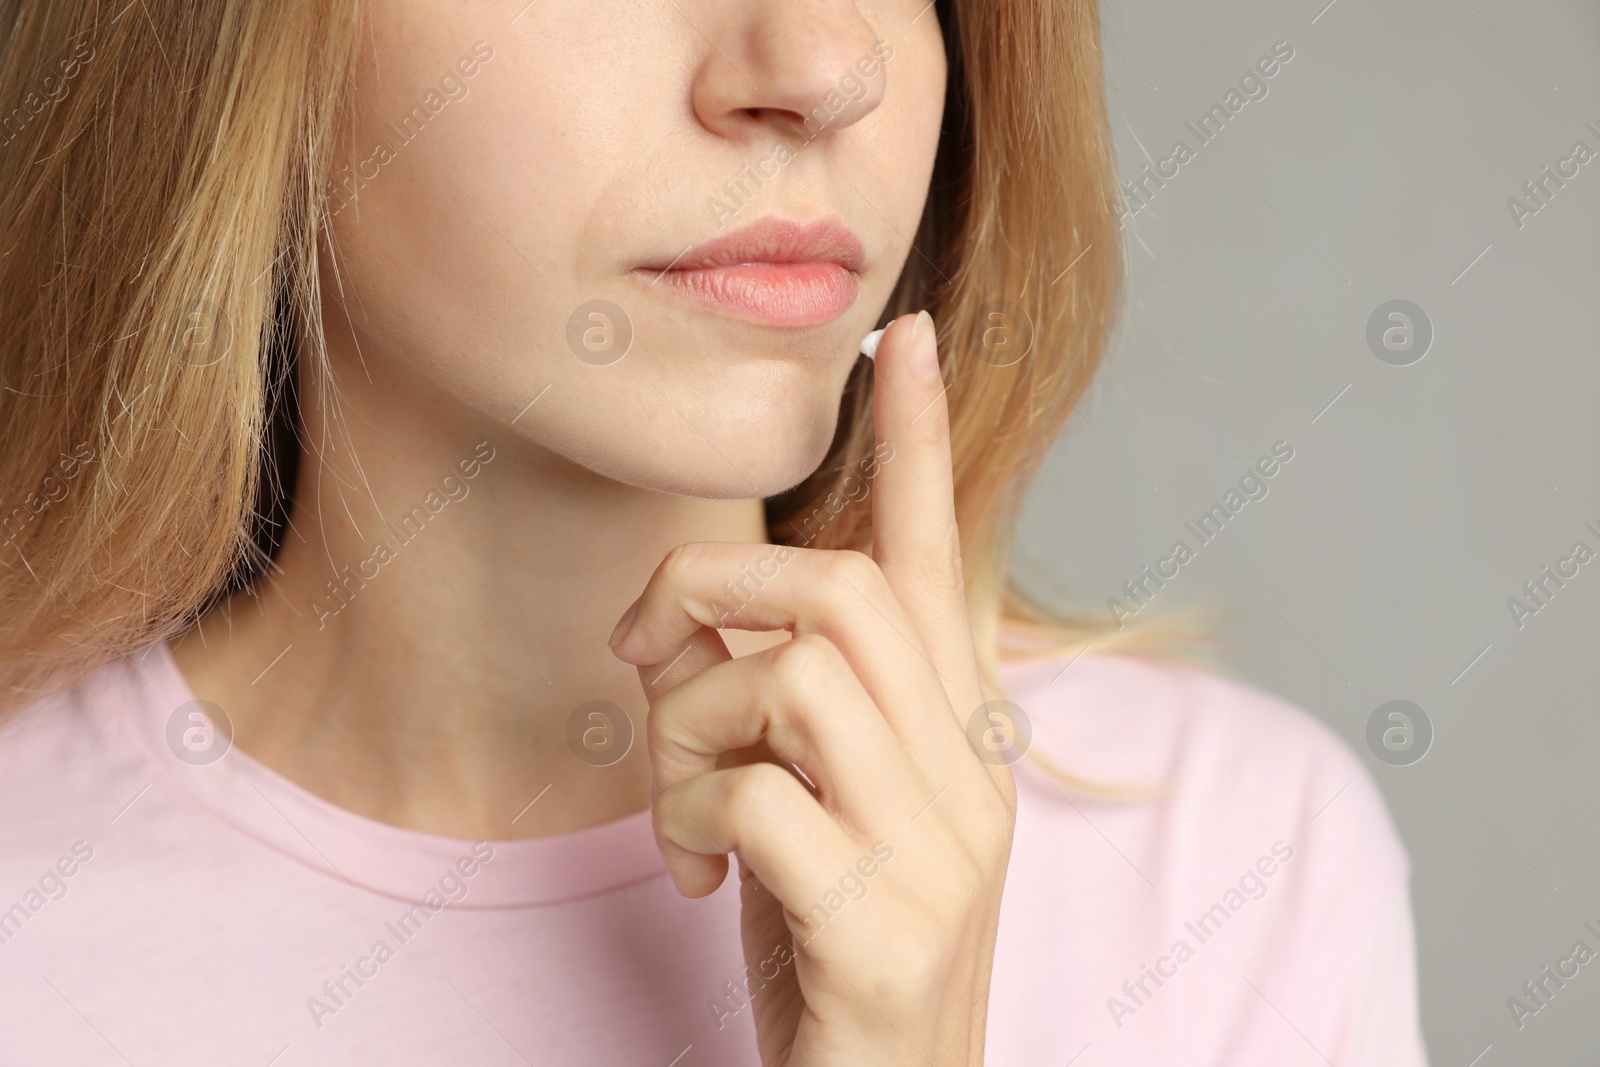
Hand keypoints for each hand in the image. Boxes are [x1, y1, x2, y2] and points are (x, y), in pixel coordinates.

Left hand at [609, 310, 1016, 1065]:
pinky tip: (696, 875)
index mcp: (953, 732)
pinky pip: (756, 795)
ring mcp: (940, 852)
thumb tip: (684, 628)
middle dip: (712, 598)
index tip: (900, 333)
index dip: (917, 442)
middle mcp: (968, 773)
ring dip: (690, 728)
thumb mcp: (813, 803)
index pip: (939, 557)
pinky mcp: (885, 928)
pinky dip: (690, 818)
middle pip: (839, 594)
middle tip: (645, 660)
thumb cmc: (833, 938)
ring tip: (680, 804)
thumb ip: (772, 705)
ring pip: (793, 678)